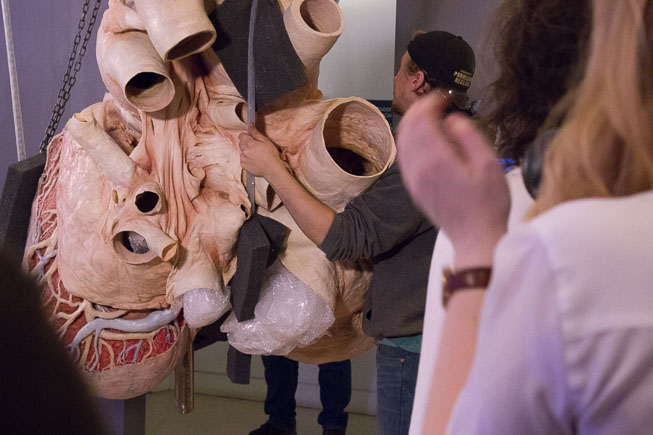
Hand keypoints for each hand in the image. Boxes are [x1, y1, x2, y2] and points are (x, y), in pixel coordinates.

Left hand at [238, 124, 285, 179]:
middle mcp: (244, 151)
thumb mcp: (266, 141)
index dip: (247, 136)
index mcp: (249, 144)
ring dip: (247, 152)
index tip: (252, 139)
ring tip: (257, 155)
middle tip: (257, 147)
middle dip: (247, 143)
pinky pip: (243, 159)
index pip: (241, 135)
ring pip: (242, 151)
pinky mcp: (244, 166)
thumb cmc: (271, 156)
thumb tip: (250, 125)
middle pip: (241, 143)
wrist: (273, 170)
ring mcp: (243, 159)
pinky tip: (255, 160)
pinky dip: (247, 159)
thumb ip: (255, 133)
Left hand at [396, 95, 509, 266]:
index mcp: (437, 160)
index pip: (422, 120)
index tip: (444, 96)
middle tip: (436, 102)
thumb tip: (452, 119)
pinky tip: (422, 139)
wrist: (475, 239)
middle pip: (407, 128)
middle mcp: (418, 169)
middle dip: (418, 109)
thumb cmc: (488, 204)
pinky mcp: (413, 189)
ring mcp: (413, 180)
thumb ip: (470, 136)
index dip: (430, 102)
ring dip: (412, 124)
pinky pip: (403, 158)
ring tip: (429, 115)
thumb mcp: (489, 165)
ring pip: (401, 143)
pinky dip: (409, 141)